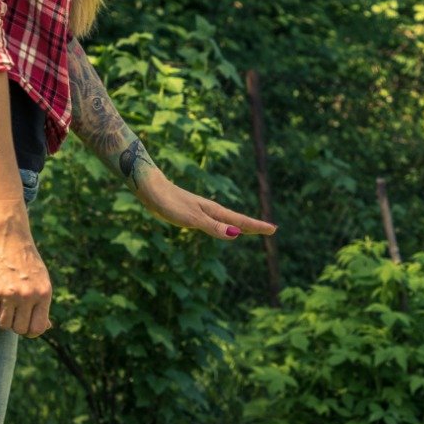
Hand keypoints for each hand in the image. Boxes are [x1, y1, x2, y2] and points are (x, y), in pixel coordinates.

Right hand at [0, 212, 53, 336]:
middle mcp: (27, 295)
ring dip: (2, 318)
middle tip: (13, 313)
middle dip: (15, 325)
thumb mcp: (42, 281)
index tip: (26, 326)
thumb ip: (43, 305)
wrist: (10, 240)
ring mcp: (9, 293)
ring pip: (2, 324)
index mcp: (43, 294)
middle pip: (19, 329)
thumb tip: (47, 328)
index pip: (38, 328)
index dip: (31, 332)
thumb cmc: (28, 263)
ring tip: (4, 304)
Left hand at [136, 170, 276, 241]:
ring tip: (249, 230)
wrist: (150, 189)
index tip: (273, 229)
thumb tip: (236, 234)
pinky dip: (224, 225)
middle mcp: (210, 210)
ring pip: (226, 220)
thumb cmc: (170, 203)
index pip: (240, 221)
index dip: (256, 227)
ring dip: (240, 225)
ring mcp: (201, 211)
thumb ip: (213, 227)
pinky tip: (220, 226)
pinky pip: (214, 221)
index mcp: (213, 212)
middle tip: (270, 230)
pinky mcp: (191, 213)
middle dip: (253, 226)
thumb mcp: (192, 218)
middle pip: (237, 220)